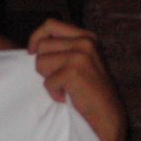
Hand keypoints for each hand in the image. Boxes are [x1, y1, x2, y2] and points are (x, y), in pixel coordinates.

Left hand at [27, 18, 127, 140]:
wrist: (107, 115)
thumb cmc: (89, 91)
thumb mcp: (79, 62)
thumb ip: (63, 49)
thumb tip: (33, 46)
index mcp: (86, 36)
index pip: (50, 25)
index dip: (36, 39)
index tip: (33, 53)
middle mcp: (85, 42)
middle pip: (41, 46)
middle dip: (44, 66)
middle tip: (60, 79)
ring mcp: (80, 55)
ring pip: (40, 62)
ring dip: (48, 79)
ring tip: (65, 87)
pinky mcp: (74, 72)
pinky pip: (47, 81)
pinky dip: (54, 93)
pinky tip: (68, 96)